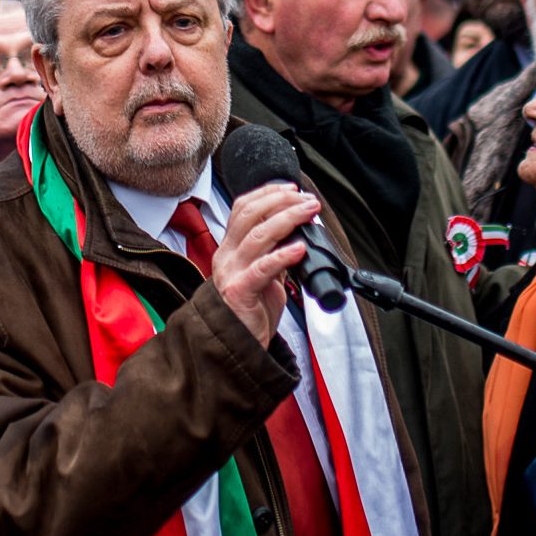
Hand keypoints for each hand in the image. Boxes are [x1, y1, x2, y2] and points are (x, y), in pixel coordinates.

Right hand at [208, 184, 317, 346]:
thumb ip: (275, 254)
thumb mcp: (265, 276)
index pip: (242, 207)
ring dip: (288, 219)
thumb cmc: (251, 312)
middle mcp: (227, 255)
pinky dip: (283, 255)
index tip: (291, 188)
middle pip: (250, 214)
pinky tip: (300, 249)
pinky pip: (263, 268)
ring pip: (258, 234)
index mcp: (230, 248)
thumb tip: (298, 235)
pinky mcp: (239, 291)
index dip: (267, 193)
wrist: (239, 346)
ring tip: (308, 213)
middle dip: (281, 200)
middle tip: (307, 200)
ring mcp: (231, 272)